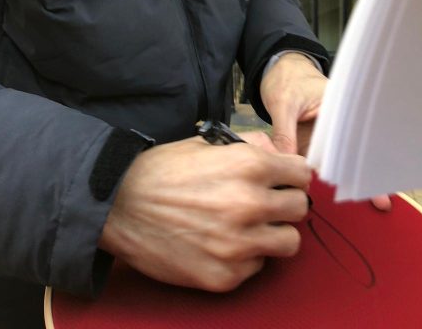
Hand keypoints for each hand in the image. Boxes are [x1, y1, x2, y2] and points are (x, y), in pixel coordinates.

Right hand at [99, 135, 310, 291]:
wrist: (118, 205)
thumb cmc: (161, 170)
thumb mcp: (206, 144)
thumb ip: (248, 146)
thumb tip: (277, 153)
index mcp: (248, 166)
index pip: (302, 174)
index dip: (292, 175)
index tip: (284, 180)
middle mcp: (250, 204)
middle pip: (300, 208)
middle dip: (286, 203)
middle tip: (267, 203)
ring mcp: (239, 244)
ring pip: (289, 242)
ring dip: (274, 233)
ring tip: (250, 227)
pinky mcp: (225, 276)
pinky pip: (257, 267)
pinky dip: (246, 257)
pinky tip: (222, 244)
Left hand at [259, 53, 391, 210]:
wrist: (278, 70)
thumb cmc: (286, 78)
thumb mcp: (283, 103)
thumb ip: (284, 132)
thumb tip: (287, 162)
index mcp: (337, 106)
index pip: (352, 133)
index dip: (363, 156)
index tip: (370, 177)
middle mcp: (337, 123)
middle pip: (353, 149)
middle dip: (366, 174)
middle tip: (382, 200)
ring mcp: (326, 135)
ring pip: (340, 159)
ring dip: (351, 179)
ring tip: (373, 203)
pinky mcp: (313, 144)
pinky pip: (322, 162)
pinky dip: (327, 176)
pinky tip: (338, 193)